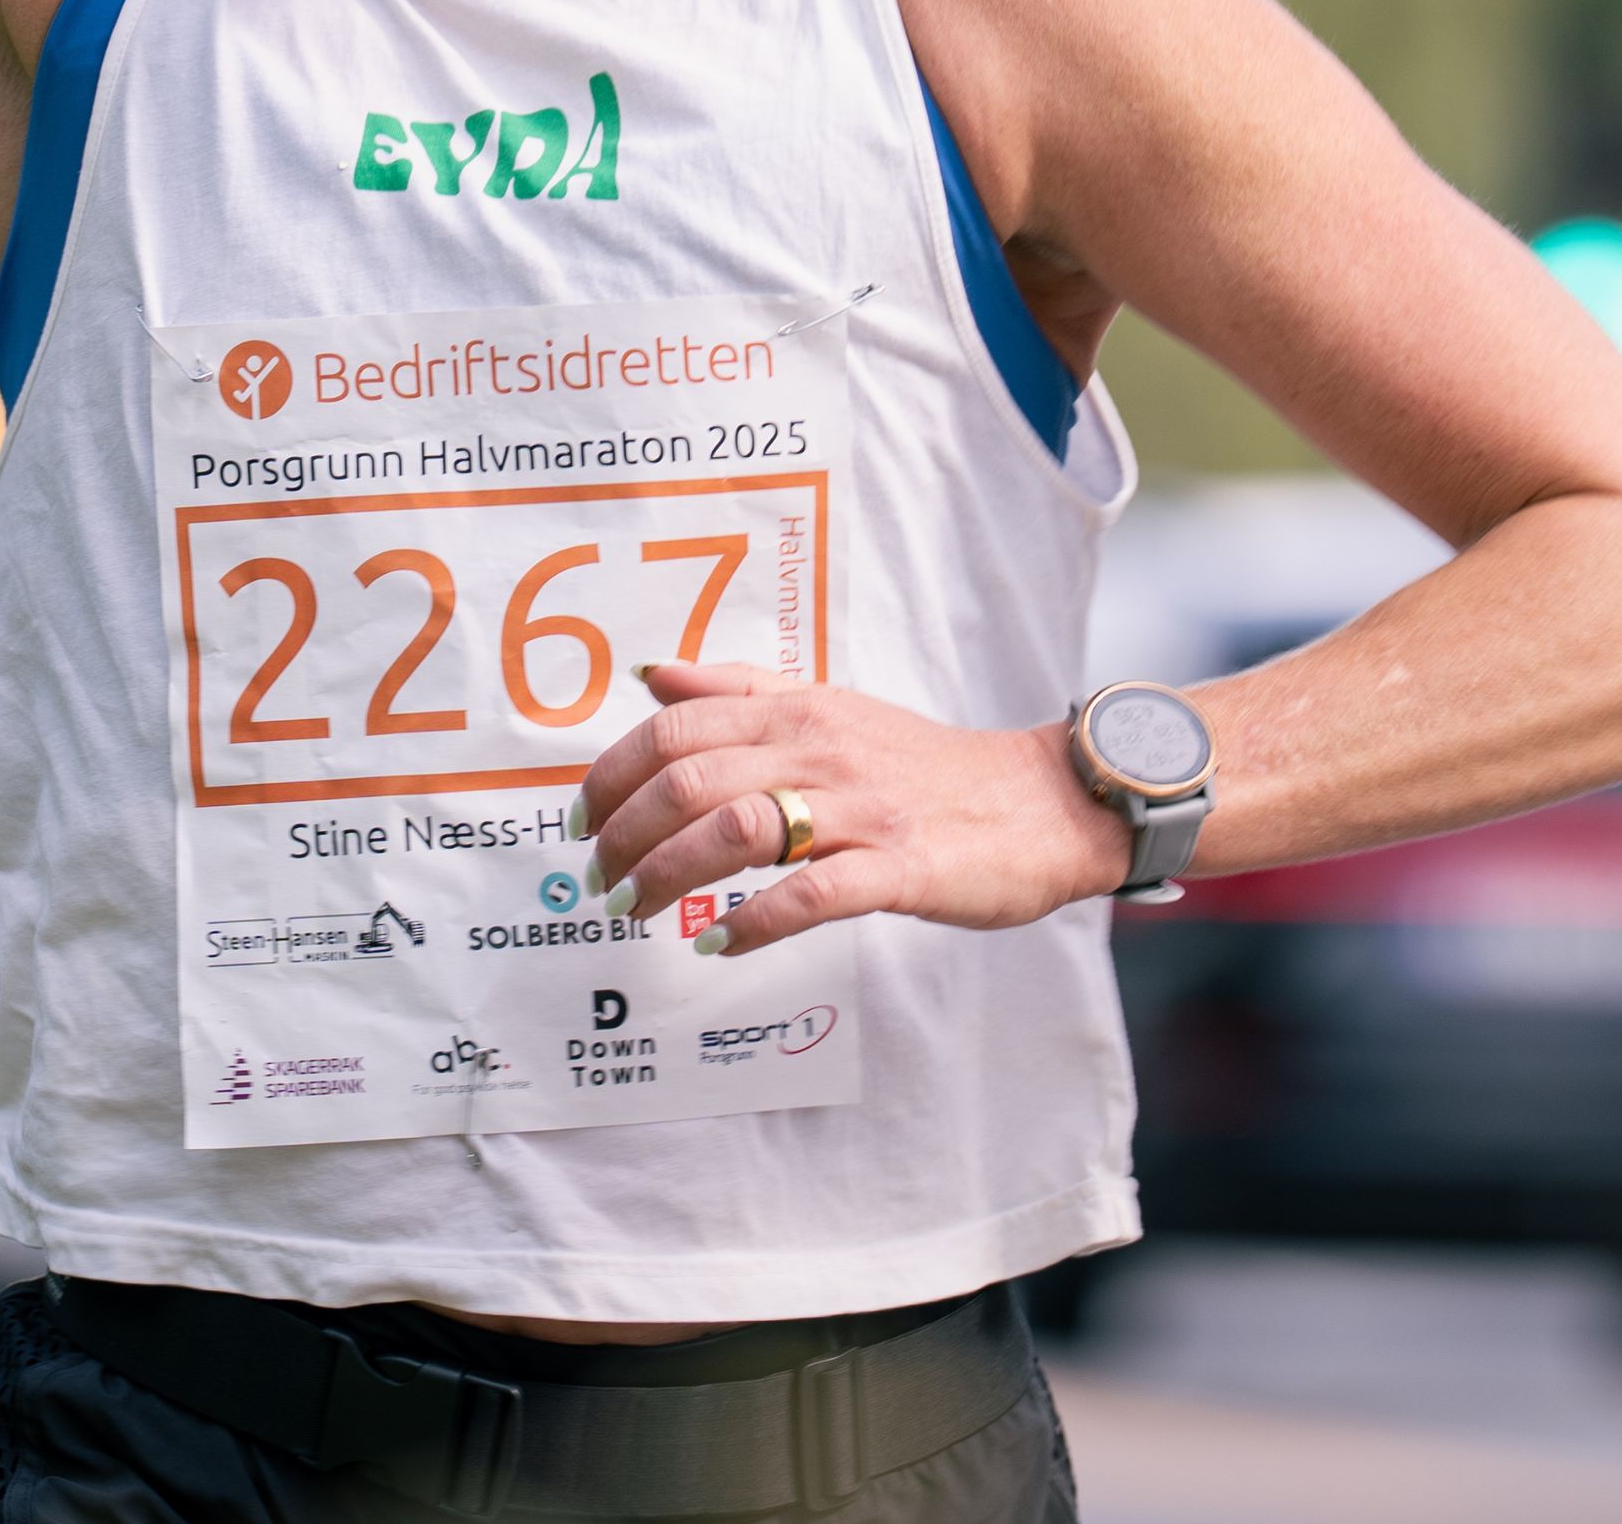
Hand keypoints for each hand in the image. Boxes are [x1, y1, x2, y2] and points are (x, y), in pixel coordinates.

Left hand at [569, 663, 1127, 958]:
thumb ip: (741, 690)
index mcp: (796, 711)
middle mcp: (819, 751)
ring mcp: (859, 809)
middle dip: (624, 836)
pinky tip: (721, 944)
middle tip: (600, 879)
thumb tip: (655, 677)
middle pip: (688, 782)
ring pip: (735, 832)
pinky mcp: (898, 867)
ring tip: (638, 912)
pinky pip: (810, 894)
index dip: (611, 776)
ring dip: (668, 878)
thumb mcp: (830, 709)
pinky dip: (754, 923)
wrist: (1038, 803)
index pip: (673, 729)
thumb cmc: (924, 766)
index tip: (582, 820)